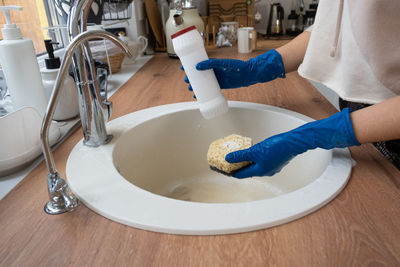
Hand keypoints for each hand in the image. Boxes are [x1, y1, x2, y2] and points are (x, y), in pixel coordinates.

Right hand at [183, 49, 284, 90]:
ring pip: (203, 83)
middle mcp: (213, 71)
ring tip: (191, 89)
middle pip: (199, 74)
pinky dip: (204, 93)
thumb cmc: (237, 66)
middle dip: (191, 78)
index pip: (198, 64)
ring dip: (196, 86)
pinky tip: (198, 96)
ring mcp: (217, 78)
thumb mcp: (223, 63)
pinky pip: (210, 89)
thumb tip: (198, 66)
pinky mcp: (221, 86)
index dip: (190, 67)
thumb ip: (211, 64)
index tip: (183, 69)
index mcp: (213, 63)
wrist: (249, 75)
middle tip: (186, 81)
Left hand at [226, 108, 359, 177]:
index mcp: (260, 171)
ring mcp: (271, 167)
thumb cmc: (276, 147)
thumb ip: (241, 155)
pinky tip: (252, 151)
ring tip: (238, 155)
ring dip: (246, 162)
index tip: (221, 170)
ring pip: (254, 166)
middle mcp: (265, 172)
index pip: (240, 175)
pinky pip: (261, 161)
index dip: (230, 172)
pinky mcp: (276, 160)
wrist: (293, 142)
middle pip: (247, 171)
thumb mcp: (255, 150)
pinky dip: (254, 158)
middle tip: (227, 161)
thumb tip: (228, 158)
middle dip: (237, 167)